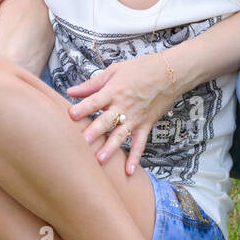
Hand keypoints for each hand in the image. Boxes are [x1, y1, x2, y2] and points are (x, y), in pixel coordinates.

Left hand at [66, 53, 177, 175]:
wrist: (169, 73)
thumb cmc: (140, 68)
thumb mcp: (114, 71)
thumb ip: (91, 84)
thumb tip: (70, 91)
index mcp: (113, 91)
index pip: (95, 101)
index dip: (83, 108)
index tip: (70, 115)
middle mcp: (123, 106)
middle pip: (106, 121)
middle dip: (94, 132)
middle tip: (82, 143)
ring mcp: (135, 118)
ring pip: (120, 135)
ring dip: (110, 148)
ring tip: (100, 159)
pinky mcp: (145, 125)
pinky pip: (139, 144)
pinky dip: (135, 157)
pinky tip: (129, 171)